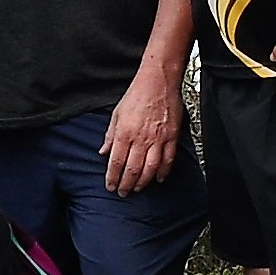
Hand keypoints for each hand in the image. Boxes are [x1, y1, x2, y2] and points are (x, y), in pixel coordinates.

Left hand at [104, 66, 181, 191]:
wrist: (158, 82)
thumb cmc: (137, 95)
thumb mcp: (116, 114)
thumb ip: (110, 135)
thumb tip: (103, 151)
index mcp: (125, 132)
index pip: (116, 162)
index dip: (113, 177)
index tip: (110, 186)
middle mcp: (141, 138)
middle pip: (133, 169)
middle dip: (127, 184)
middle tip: (123, 192)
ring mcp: (158, 138)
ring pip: (150, 168)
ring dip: (143, 181)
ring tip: (138, 188)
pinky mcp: (172, 136)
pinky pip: (168, 159)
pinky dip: (164, 172)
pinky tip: (159, 178)